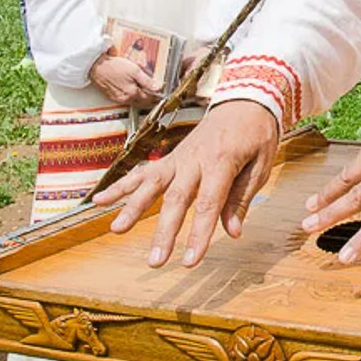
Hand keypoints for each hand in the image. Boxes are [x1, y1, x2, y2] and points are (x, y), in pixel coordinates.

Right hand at [89, 53, 161, 109]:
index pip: (150, 98)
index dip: (158, 96)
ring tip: (149, 96)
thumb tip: (158, 88)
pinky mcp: (114, 97)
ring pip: (136, 103)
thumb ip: (147, 81)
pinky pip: (127, 101)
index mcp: (133, 93)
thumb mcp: (134, 70)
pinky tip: (136, 93)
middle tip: (159, 97)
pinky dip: (134, 99)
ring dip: (143, 101)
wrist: (97, 67)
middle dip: (152, 101)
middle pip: (143, 103)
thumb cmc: (114, 67)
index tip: (163, 94)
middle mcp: (126, 99)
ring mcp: (119, 99)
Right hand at [93, 99, 278, 267]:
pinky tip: (99, 200)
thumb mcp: (261, 164)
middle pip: (175, 200)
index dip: (198, 234)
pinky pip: (142, 173)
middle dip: (163, 232)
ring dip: (132, 208)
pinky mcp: (169, 158)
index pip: (208, 204)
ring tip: (116, 230)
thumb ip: (241, 198)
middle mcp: (194, 160)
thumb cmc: (256, 134)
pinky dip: (120, 186)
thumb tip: (232, 233)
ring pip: (151, 184)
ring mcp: (177, 158)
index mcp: (221, 162)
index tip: (189, 261)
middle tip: (155, 261)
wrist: (244, 99)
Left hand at [300, 112, 360, 261]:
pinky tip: (347, 255)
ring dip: (329, 216)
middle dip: (323, 199)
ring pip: (354, 200)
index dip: (337, 182)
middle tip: (306, 212)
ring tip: (310, 229)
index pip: (355, 163)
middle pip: (346, 180)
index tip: (322, 193)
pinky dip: (360, 240)